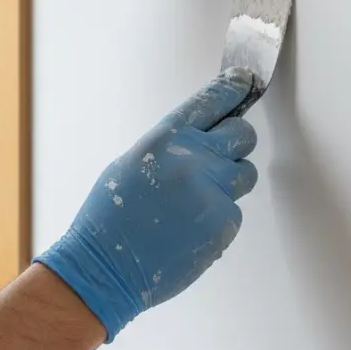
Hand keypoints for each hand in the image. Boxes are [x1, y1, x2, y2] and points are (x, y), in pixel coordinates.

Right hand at [34, 68, 259, 340]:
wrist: (105, 267)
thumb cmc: (110, 216)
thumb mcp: (133, 162)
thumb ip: (175, 146)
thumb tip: (205, 137)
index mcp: (166, 138)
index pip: (212, 100)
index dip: (233, 89)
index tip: (244, 82)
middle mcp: (194, 158)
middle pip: (243, 134)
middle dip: (236, 142)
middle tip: (222, 155)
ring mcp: (212, 191)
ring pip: (245, 173)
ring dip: (229, 181)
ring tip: (198, 199)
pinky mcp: (223, 222)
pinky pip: (235, 209)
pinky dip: (219, 216)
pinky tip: (191, 227)